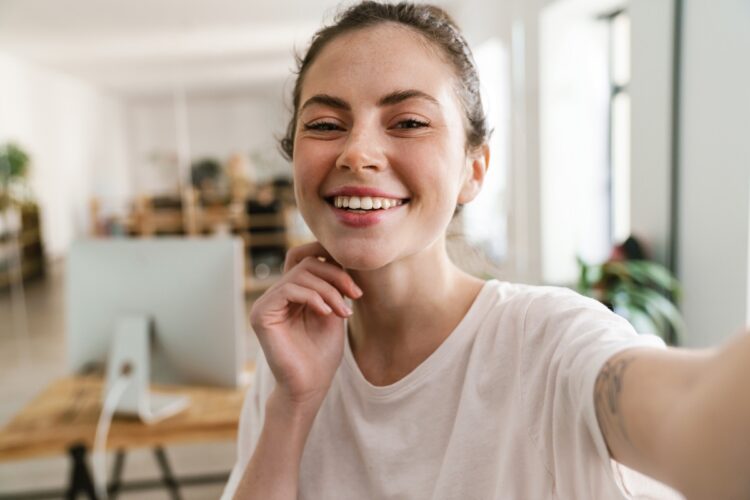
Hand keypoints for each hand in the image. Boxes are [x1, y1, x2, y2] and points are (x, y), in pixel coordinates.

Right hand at [249, 242, 361, 409]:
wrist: (310, 386)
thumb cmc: (322, 354)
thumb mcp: (334, 311)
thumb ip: (332, 286)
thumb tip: (337, 255)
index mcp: (292, 293)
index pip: (305, 258)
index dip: (330, 260)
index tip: (355, 282)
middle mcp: (276, 295)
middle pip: (306, 263)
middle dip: (336, 276)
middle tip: (356, 295)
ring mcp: (266, 303)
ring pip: (300, 274)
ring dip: (329, 290)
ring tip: (344, 312)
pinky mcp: (260, 314)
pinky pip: (288, 289)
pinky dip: (313, 297)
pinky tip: (327, 313)